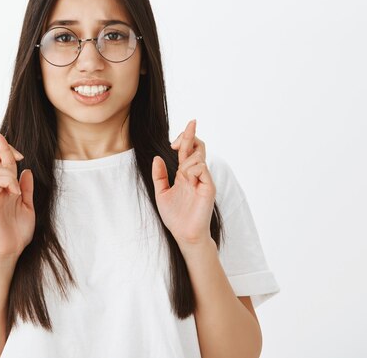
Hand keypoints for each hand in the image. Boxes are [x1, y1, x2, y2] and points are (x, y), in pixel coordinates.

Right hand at [0, 132, 34, 261]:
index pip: (6, 165)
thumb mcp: (28, 205)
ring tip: (17, 190)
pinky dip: (7, 182)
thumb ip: (26, 188)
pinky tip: (15, 191)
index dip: (10, 153)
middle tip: (2, 139)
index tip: (20, 153)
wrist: (10, 250)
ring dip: (9, 171)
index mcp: (8, 189)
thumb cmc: (17, 232)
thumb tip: (26, 170)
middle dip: (3, 148)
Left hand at [151, 119, 215, 246]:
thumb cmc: (175, 217)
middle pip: (198, 146)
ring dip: (185, 160)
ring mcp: (204, 180)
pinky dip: (192, 169)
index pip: (188, 150)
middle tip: (176, 141)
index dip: (186, 136)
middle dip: (189, 136)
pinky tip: (186, 178)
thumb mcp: (161, 193)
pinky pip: (202, 168)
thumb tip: (157, 157)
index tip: (182, 131)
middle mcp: (196, 175)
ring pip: (197, 156)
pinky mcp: (209, 187)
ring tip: (181, 174)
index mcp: (185, 174)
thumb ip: (159, 176)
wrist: (185, 235)